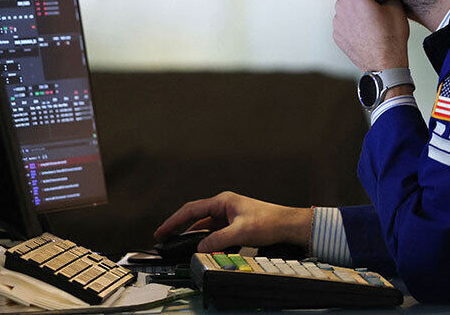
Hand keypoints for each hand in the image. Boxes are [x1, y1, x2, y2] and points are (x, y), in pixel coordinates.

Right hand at [154, 191, 312, 252]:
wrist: (288, 224)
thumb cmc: (270, 222)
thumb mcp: (241, 232)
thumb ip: (218, 240)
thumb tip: (200, 247)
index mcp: (223, 201)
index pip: (192, 210)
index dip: (174, 221)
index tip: (161, 231)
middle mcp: (224, 205)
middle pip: (195, 216)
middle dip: (178, 226)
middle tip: (163, 237)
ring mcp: (229, 214)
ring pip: (204, 224)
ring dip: (192, 234)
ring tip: (177, 243)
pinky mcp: (234, 223)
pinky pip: (214, 230)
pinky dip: (204, 237)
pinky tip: (200, 246)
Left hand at [333, 0, 409, 70]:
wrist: (384, 65)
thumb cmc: (391, 37)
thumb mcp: (396, 7)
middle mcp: (341, 7)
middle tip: (374, 4)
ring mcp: (337, 22)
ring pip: (345, 7)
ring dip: (354, 10)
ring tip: (371, 22)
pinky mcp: (337, 35)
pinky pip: (343, 22)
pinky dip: (351, 24)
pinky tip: (365, 32)